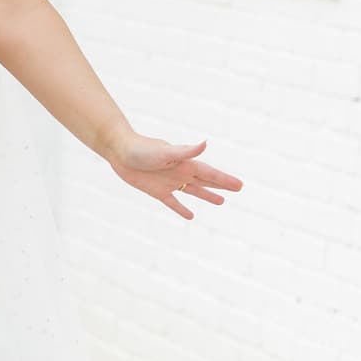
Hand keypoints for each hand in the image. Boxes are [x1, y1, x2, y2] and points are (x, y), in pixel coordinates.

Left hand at [102, 132, 242, 219]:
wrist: (119, 151)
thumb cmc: (142, 149)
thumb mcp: (165, 151)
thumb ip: (186, 151)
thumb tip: (205, 143)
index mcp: (185, 164)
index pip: (210, 174)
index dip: (225, 180)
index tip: (240, 185)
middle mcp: (180, 172)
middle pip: (205, 181)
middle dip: (222, 185)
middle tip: (238, 189)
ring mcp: (169, 182)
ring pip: (193, 191)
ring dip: (207, 196)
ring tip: (221, 202)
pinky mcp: (156, 191)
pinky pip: (172, 202)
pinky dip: (181, 209)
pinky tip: (190, 216)